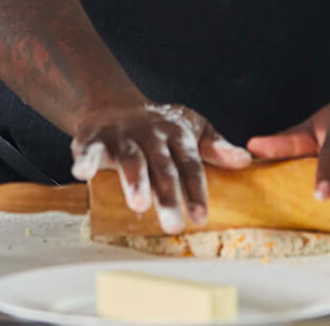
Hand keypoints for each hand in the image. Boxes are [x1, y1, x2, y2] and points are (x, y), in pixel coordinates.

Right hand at [70, 102, 251, 232]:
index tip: (201, 216)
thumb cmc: (159, 126)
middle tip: (175, 224)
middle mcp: (150, 134)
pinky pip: (90, 150)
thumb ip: (215, 147)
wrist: (115, 105)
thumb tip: (245, 161)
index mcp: (176, 134)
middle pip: (162, 166)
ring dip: (135, 181)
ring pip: (130, 159)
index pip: (190, 163)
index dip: (196, 190)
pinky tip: (83, 174)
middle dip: (168, 195)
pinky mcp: (95, 138)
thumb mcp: (191, 129)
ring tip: (140, 205)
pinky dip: (86, 161)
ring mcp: (123, 135)